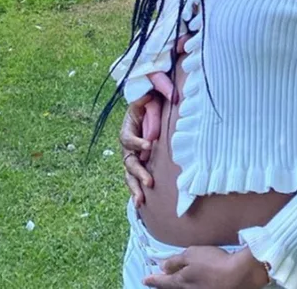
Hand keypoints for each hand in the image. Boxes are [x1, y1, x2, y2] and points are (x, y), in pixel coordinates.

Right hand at [120, 72, 175, 205]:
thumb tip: (169, 98)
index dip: (137, 142)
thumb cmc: (152, 97)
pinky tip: (141, 204)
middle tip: (150, 181)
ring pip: (129, 173)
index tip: (149, 146)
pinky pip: (135, 176)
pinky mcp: (141, 160)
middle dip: (138, 172)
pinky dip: (137, 189)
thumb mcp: (152, 92)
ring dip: (135, 186)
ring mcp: (133, 154)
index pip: (128, 138)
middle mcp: (128, 143)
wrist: (151, 101)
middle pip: (128, 161)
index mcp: (128, 126)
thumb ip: (157, 93)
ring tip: (141, 200)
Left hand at [143, 246, 269, 288]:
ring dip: (174, 286)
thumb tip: (162, 266)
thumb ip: (176, 261)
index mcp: (180, 281)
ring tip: (170, 283)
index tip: (144, 279)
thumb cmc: (214, 262)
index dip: (153, 280)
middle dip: (161, 285)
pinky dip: (188, 286)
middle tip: (153, 282)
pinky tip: (191, 284)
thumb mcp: (192, 255)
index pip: (162, 281)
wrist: (239, 274)